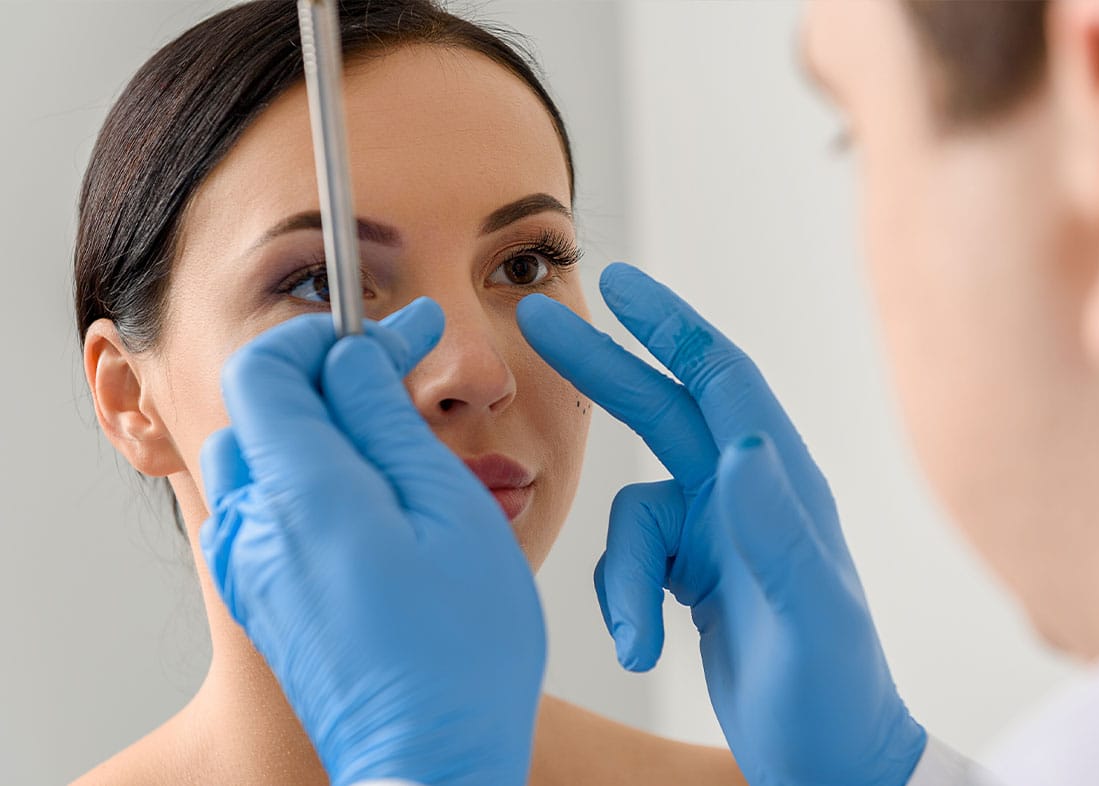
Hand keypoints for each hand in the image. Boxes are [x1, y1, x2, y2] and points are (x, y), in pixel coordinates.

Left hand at [199, 300, 545, 785]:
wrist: (430, 760)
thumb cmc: (460, 649)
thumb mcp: (447, 509)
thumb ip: (388, 417)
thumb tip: (354, 354)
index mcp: (302, 493)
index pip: (270, 367)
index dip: (328, 334)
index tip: (393, 332)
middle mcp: (256, 525)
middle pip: (264, 406)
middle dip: (331, 373)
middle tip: (405, 377)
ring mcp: (251, 564)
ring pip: (263, 452)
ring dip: (322, 423)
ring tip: (395, 439)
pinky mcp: (262, 594)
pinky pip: (267, 503)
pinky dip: (311, 473)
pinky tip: (372, 497)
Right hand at [517, 264, 925, 785]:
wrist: (824, 758)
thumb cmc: (832, 692)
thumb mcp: (809, 614)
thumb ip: (775, 528)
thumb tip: (745, 443)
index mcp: (780, 483)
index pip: (721, 380)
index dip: (671, 326)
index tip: (618, 285)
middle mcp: (745, 494)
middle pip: (660, 408)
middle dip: (602, 366)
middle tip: (540, 322)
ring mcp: (715, 531)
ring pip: (631, 516)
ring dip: (622, 578)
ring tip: (637, 637)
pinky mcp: (690, 571)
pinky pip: (628, 561)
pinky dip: (621, 600)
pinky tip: (642, 645)